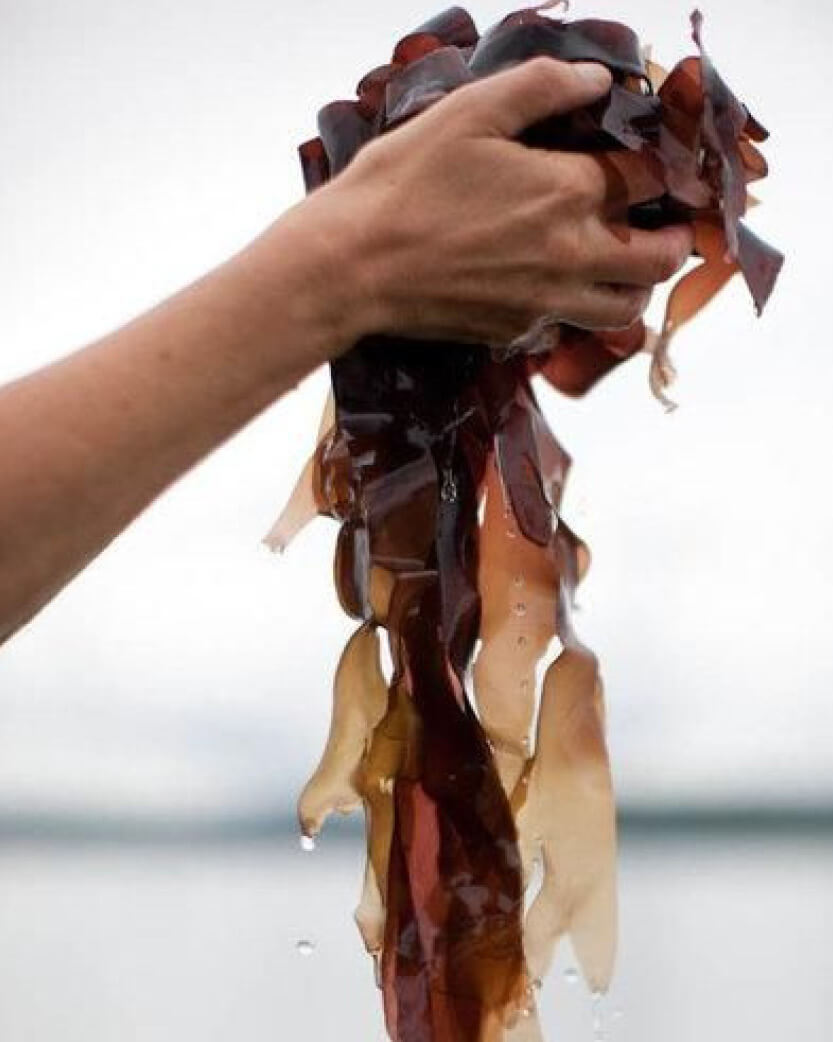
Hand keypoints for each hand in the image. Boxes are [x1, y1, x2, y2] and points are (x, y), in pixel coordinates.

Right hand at [306, 56, 693, 350]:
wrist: (351, 269)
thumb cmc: (401, 186)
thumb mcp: (467, 112)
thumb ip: (540, 86)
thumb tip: (594, 81)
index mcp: (567, 192)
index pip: (650, 179)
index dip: (662, 164)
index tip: (655, 159)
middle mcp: (569, 255)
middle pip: (659, 259)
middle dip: (677, 238)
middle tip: (667, 223)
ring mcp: (544, 302)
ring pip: (624, 309)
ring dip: (637, 285)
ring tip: (624, 264)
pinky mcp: (514, 331)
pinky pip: (569, 326)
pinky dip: (579, 308)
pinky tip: (557, 284)